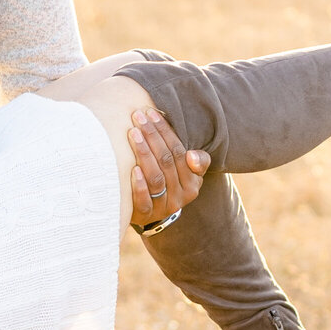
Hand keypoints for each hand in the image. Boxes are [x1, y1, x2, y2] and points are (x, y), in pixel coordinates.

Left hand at [128, 109, 206, 229]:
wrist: (150, 213)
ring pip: (156, 178)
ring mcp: (163, 207)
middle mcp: (180, 196)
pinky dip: (139, 185)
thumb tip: (191, 156)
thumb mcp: (188, 173)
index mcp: (193, 184)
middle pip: (166, 162)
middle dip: (152, 136)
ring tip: (133, 133)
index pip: (180, 152)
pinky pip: (143, 201)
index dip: (165, 131)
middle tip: (138, 117)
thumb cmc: (168, 183)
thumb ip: (198, 161)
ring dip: (144, 153)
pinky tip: (132, 168)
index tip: (151, 113)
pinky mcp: (145, 216)